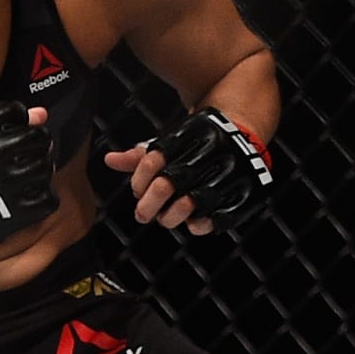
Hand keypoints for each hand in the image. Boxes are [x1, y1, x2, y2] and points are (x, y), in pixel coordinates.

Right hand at [0, 102, 58, 263]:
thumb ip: (3, 123)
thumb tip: (40, 114)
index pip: (16, 111)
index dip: (19, 116)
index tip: (14, 125)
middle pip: (38, 137)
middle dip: (38, 140)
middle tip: (30, 148)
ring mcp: (8, 182)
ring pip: (45, 166)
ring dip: (42, 166)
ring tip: (29, 170)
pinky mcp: (15, 210)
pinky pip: (47, 199)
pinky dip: (45, 196)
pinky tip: (32, 193)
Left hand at [103, 107, 272, 234]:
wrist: (243, 130)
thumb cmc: (198, 141)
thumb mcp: (171, 142)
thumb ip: (141, 156)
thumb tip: (109, 160)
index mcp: (187, 137)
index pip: (152, 161)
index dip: (139, 180)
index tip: (136, 190)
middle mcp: (208, 152)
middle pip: (168, 183)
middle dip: (149, 204)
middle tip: (142, 214)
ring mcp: (228, 172)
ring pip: (192, 202)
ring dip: (173, 216)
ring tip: (166, 219)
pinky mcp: (245, 189)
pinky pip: (221, 214)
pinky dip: (202, 223)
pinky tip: (192, 223)